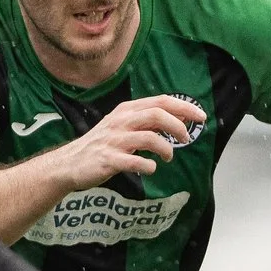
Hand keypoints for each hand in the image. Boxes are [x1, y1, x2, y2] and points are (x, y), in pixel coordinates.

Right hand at [56, 96, 206, 186]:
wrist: (70, 163)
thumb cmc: (102, 145)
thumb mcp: (124, 127)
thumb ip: (149, 122)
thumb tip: (180, 117)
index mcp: (126, 111)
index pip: (161, 101)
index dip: (184, 107)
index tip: (201, 117)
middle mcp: (121, 121)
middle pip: (157, 114)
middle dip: (178, 126)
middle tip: (186, 138)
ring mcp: (114, 140)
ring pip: (148, 137)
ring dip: (165, 148)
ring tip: (168, 157)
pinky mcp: (108, 160)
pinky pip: (134, 162)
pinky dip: (148, 166)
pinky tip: (151, 168)